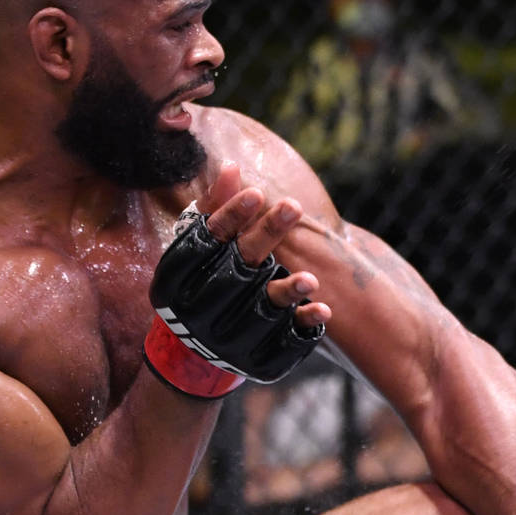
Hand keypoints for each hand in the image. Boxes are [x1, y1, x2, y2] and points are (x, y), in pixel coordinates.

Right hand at [195, 164, 329, 330]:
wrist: (191, 348)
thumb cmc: (198, 278)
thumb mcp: (197, 244)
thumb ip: (215, 207)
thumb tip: (232, 166)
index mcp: (192, 265)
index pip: (213, 234)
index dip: (233, 213)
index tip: (257, 193)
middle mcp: (212, 293)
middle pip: (243, 260)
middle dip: (268, 234)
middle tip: (294, 206)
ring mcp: (236, 322)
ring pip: (265, 301)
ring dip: (288, 289)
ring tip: (311, 278)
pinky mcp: (260, 344)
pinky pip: (286, 334)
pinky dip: (304, 321)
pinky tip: (324, 309)